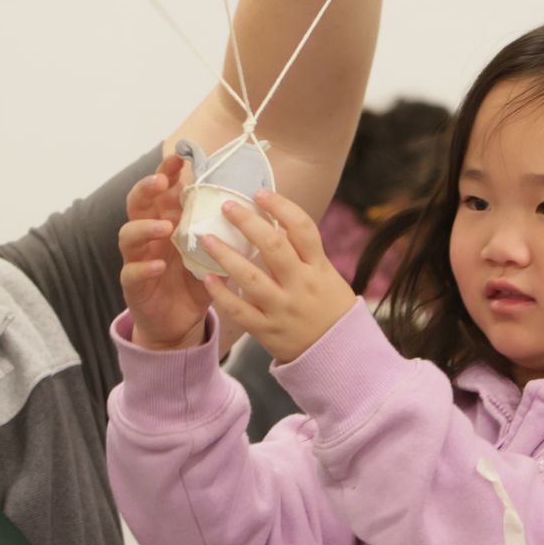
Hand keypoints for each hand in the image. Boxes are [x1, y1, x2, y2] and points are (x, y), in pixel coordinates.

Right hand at [118, 154, 211, 350]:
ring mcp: (138, 258)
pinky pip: (132, 272)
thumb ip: (221, 230)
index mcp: (168, 220)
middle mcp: (149, 235)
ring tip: (165, 227)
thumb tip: (252, 206)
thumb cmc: (195, 280)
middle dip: (146, 188)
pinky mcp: (134, 284)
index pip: (163, 190)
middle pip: (138, 203)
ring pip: (129, 234)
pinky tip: (157, 266)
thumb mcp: (211, 252)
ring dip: (145, 227)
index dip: (167, 171)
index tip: (179, 157)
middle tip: (161, 181)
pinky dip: (144, 267)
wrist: (179, 321)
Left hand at [199, 190, 358, 363]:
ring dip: (226, 256)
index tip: (260, 192)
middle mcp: (301, 285)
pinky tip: (206, 277)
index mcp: (319, 267)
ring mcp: (283, 309)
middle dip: (248, 223)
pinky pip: (239, 310)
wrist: (337, 352)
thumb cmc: (328, 306)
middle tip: (226, 206)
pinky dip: (221, 294)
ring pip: (250, 278)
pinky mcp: (268, 330)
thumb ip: (304, 252)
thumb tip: (273, 219)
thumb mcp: (327, 275)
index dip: (281, 207)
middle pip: (274, 247)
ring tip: (206, 238)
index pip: (302, 228)